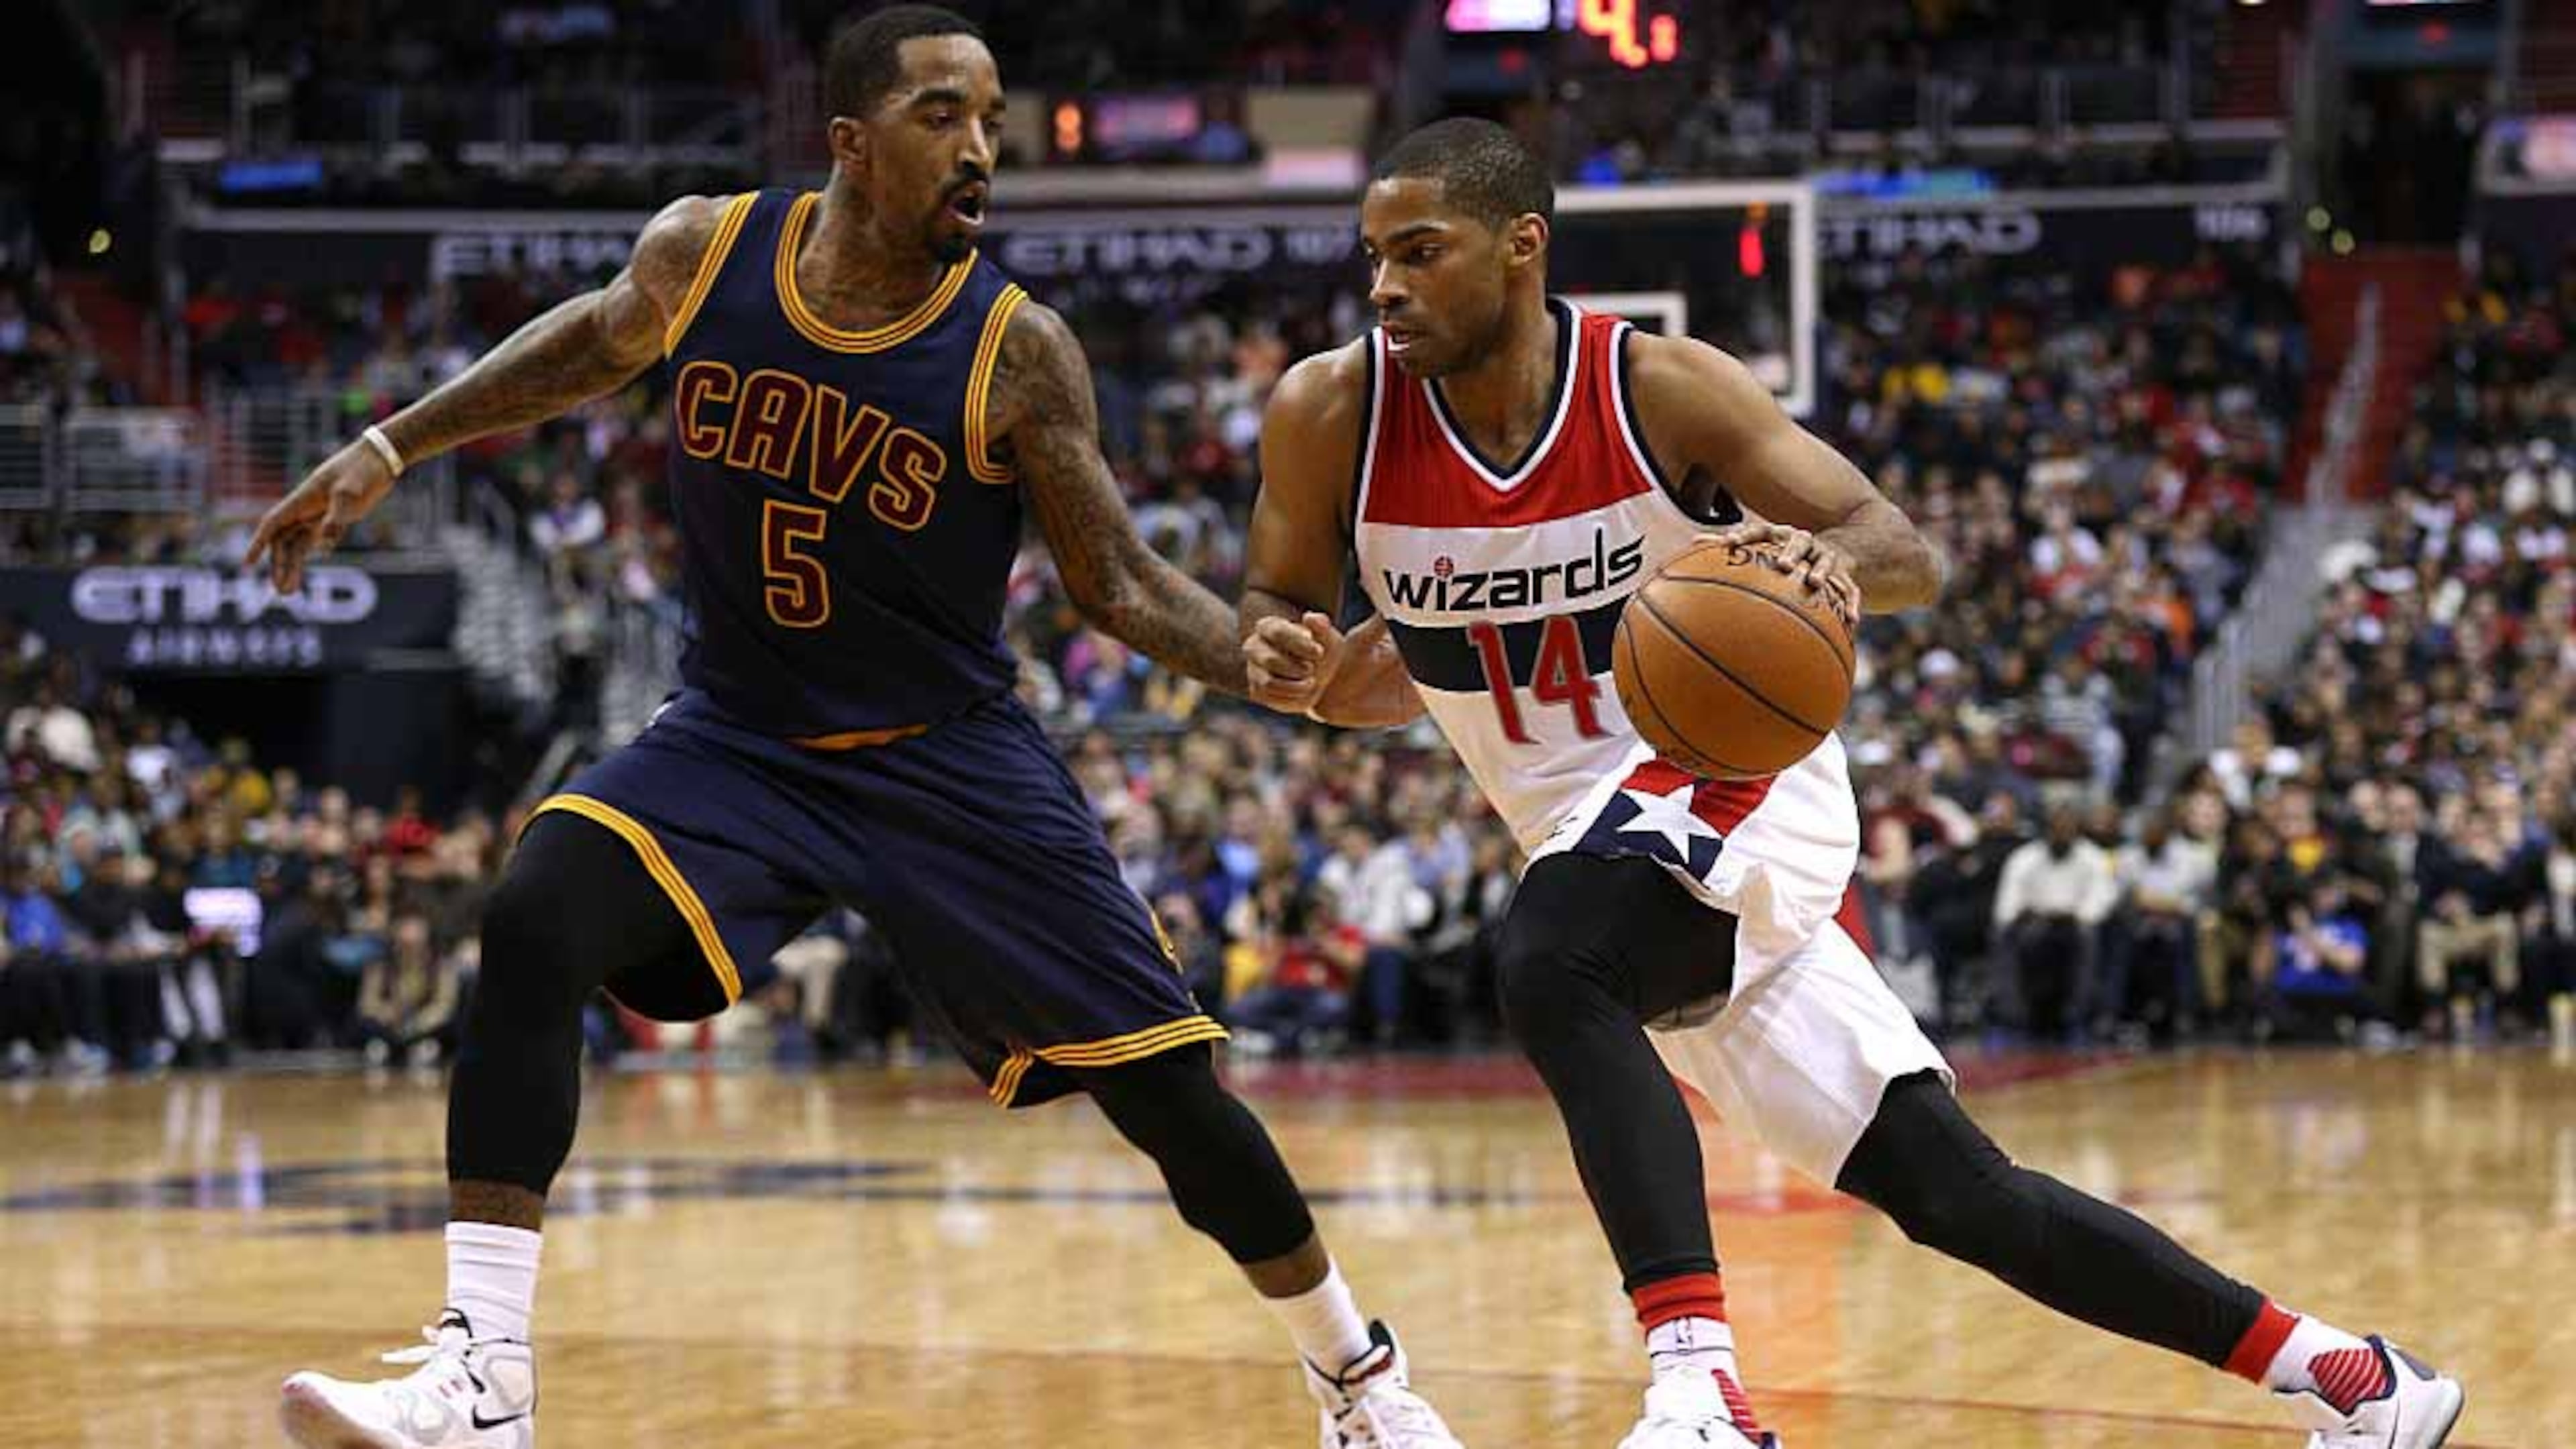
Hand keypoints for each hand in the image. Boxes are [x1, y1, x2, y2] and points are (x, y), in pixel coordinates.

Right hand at [245, 438, 398, 593]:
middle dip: (279, 565)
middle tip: (281, 592)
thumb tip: (327, 540)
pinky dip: (306, 556)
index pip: (273, 524)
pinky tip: (301, 573)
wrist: (382, 457)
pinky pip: (313, 540)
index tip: (247, 564)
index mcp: (303, 499)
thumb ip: (338, 515)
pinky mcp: (335, 517)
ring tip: (287, 592)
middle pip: (283, 540)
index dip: (259, 544)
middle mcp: (307, 508)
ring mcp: (320, 513)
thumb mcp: (351, 490)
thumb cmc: (364, 469)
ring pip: (297, 544)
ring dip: (291, 566)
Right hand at [1245, 611, 1346, 715]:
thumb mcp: (1327, 637)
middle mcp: (1254, 646)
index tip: (1319, 652)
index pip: (1278, 632)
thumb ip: (1321, 625)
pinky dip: (1293, 698)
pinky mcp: (1257, 690)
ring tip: (1312, 682)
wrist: (1320, 673)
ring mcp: (1253, 669)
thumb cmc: (1319, 649)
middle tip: (1312, 669)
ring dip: (1295, 686)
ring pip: (1268, 683)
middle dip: (1297, 668)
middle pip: (1270, 660)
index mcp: (1268, 626)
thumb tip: (1310, 618)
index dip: (1300, 644)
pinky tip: (1305, 692)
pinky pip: (1271, 699)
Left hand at [1706, 521, 1860, 631]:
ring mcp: (1827, 558)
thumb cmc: (1785, 552)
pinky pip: (1851, 590)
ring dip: (1822, 571)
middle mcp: (1805, 543)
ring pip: (1827, 562)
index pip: (1762, 530)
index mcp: (1781, 536)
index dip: (1745, 535)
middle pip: (1798, 542)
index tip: (1729, 543)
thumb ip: (1731, 546)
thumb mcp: (1763, 547)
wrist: (1837, 549)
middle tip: (1782, 565)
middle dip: (1791, 552)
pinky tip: (1851, 622)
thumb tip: (1692, 543)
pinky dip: (1852, 604)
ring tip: (1815, 583)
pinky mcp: (1845, 575)